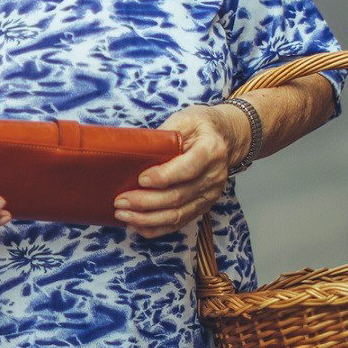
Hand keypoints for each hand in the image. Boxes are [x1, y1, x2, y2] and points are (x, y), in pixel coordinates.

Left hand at [113, 104, 250, 238]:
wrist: (227, 139)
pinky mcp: (203, 206)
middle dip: (146, 202)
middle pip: (178, 196)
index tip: (140, 179)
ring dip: (147, 218)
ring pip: (178, 214)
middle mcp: (213, 176)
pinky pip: (179, 222)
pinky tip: (137, 225)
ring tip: (123, 215)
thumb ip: (164, 134)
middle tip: (120, 200)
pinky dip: (157, 227)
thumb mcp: (185, 119)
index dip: (164, 177)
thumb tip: (134, 150)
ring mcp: (210, 195)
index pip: (187, 168)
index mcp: (211, 150)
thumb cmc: (201, 127)